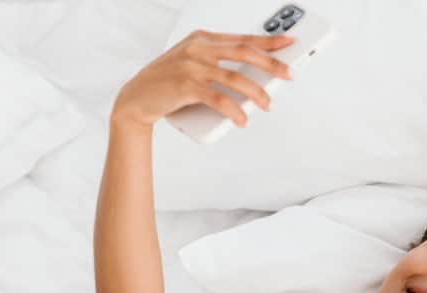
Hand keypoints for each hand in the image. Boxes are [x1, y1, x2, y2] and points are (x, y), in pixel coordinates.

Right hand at [111, 29, 293, 128]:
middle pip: (244, 54)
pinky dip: (234, 110)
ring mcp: (191, 66)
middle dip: (271, 64)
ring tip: (268, 104)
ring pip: (234, 78)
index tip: (290, 43)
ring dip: (256, 93)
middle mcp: (198, 48)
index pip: (242, 39)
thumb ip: (217, 64)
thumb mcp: (192, 64)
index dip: (268, 41)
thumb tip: (254, 77)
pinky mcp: (185, 87)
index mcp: (202, 38)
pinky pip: (218, 99)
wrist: (136, 99)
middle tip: (289, 75)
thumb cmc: (167, 83)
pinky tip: (242, 119)